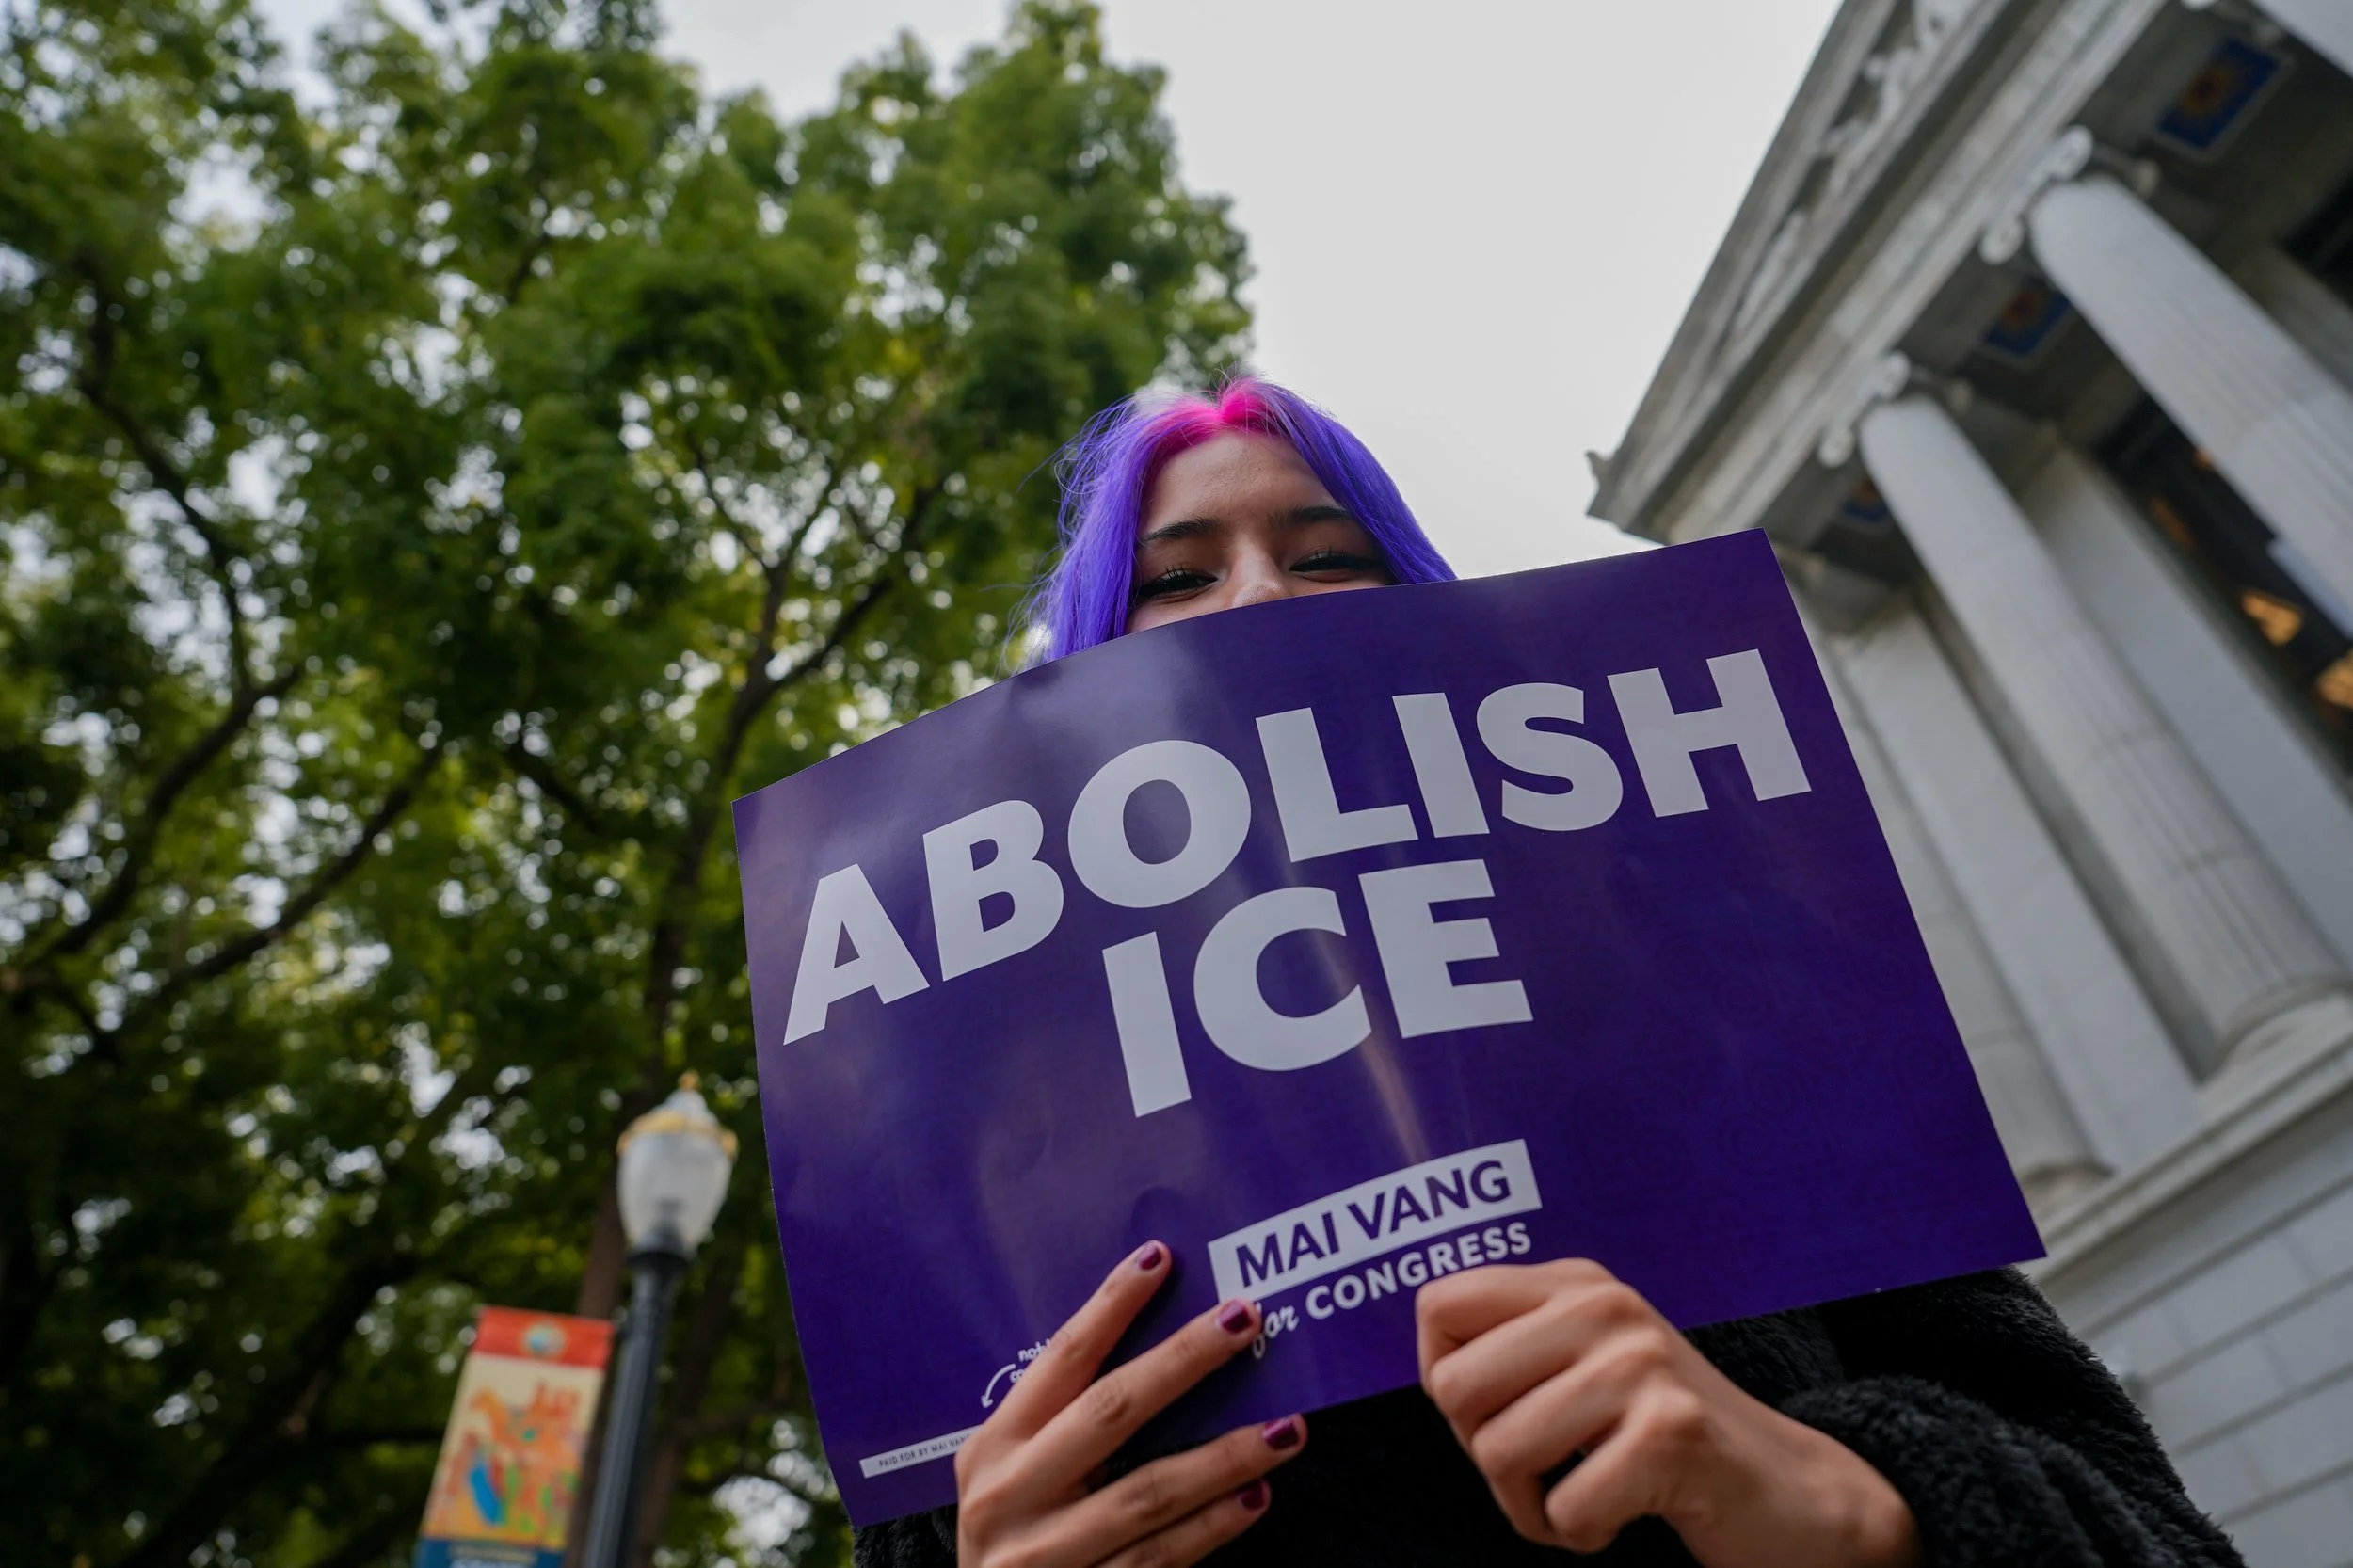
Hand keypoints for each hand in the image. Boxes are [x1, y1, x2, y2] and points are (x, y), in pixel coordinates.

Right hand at [954, 1242, 1308, 1566]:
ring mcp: (1045, 1556)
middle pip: (1111, 1411)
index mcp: (993, 1448)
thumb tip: (1164, 1354)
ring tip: (1285, 1427)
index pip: (1061, 1360)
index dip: (1111, 1306)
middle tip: (1245, 1318)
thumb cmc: (1012, 1544)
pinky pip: (1160, 1558)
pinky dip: (1212, 1527)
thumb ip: (1064, 1427)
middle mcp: (1010, 1495)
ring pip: (1148, 1493)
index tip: (1161, 1257)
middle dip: (1184, 1359)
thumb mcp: (1011, 1479)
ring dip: (1224, 1456)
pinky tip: (1256, 1499)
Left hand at [1418, 1260, 1918, 1567]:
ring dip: (1530, 1505)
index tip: (1494, 1409)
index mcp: (1574, 1283)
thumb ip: (1513, 1345)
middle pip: (1452, 1385)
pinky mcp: (1673, 1432)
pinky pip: (1565, 1509)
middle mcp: (1604, 1307)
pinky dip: (1580, 1534)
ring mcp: (1641, 1365)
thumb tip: (1430, 1365)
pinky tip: (1620, 1515)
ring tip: (1579, 1496)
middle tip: (1542, 1466)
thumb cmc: (1661, 1432)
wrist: (1789, 1488)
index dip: (1442, 1375)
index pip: (1437, 1305)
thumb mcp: (1586, 1361)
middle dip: (1482, 1449)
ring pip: (1500, 1452)